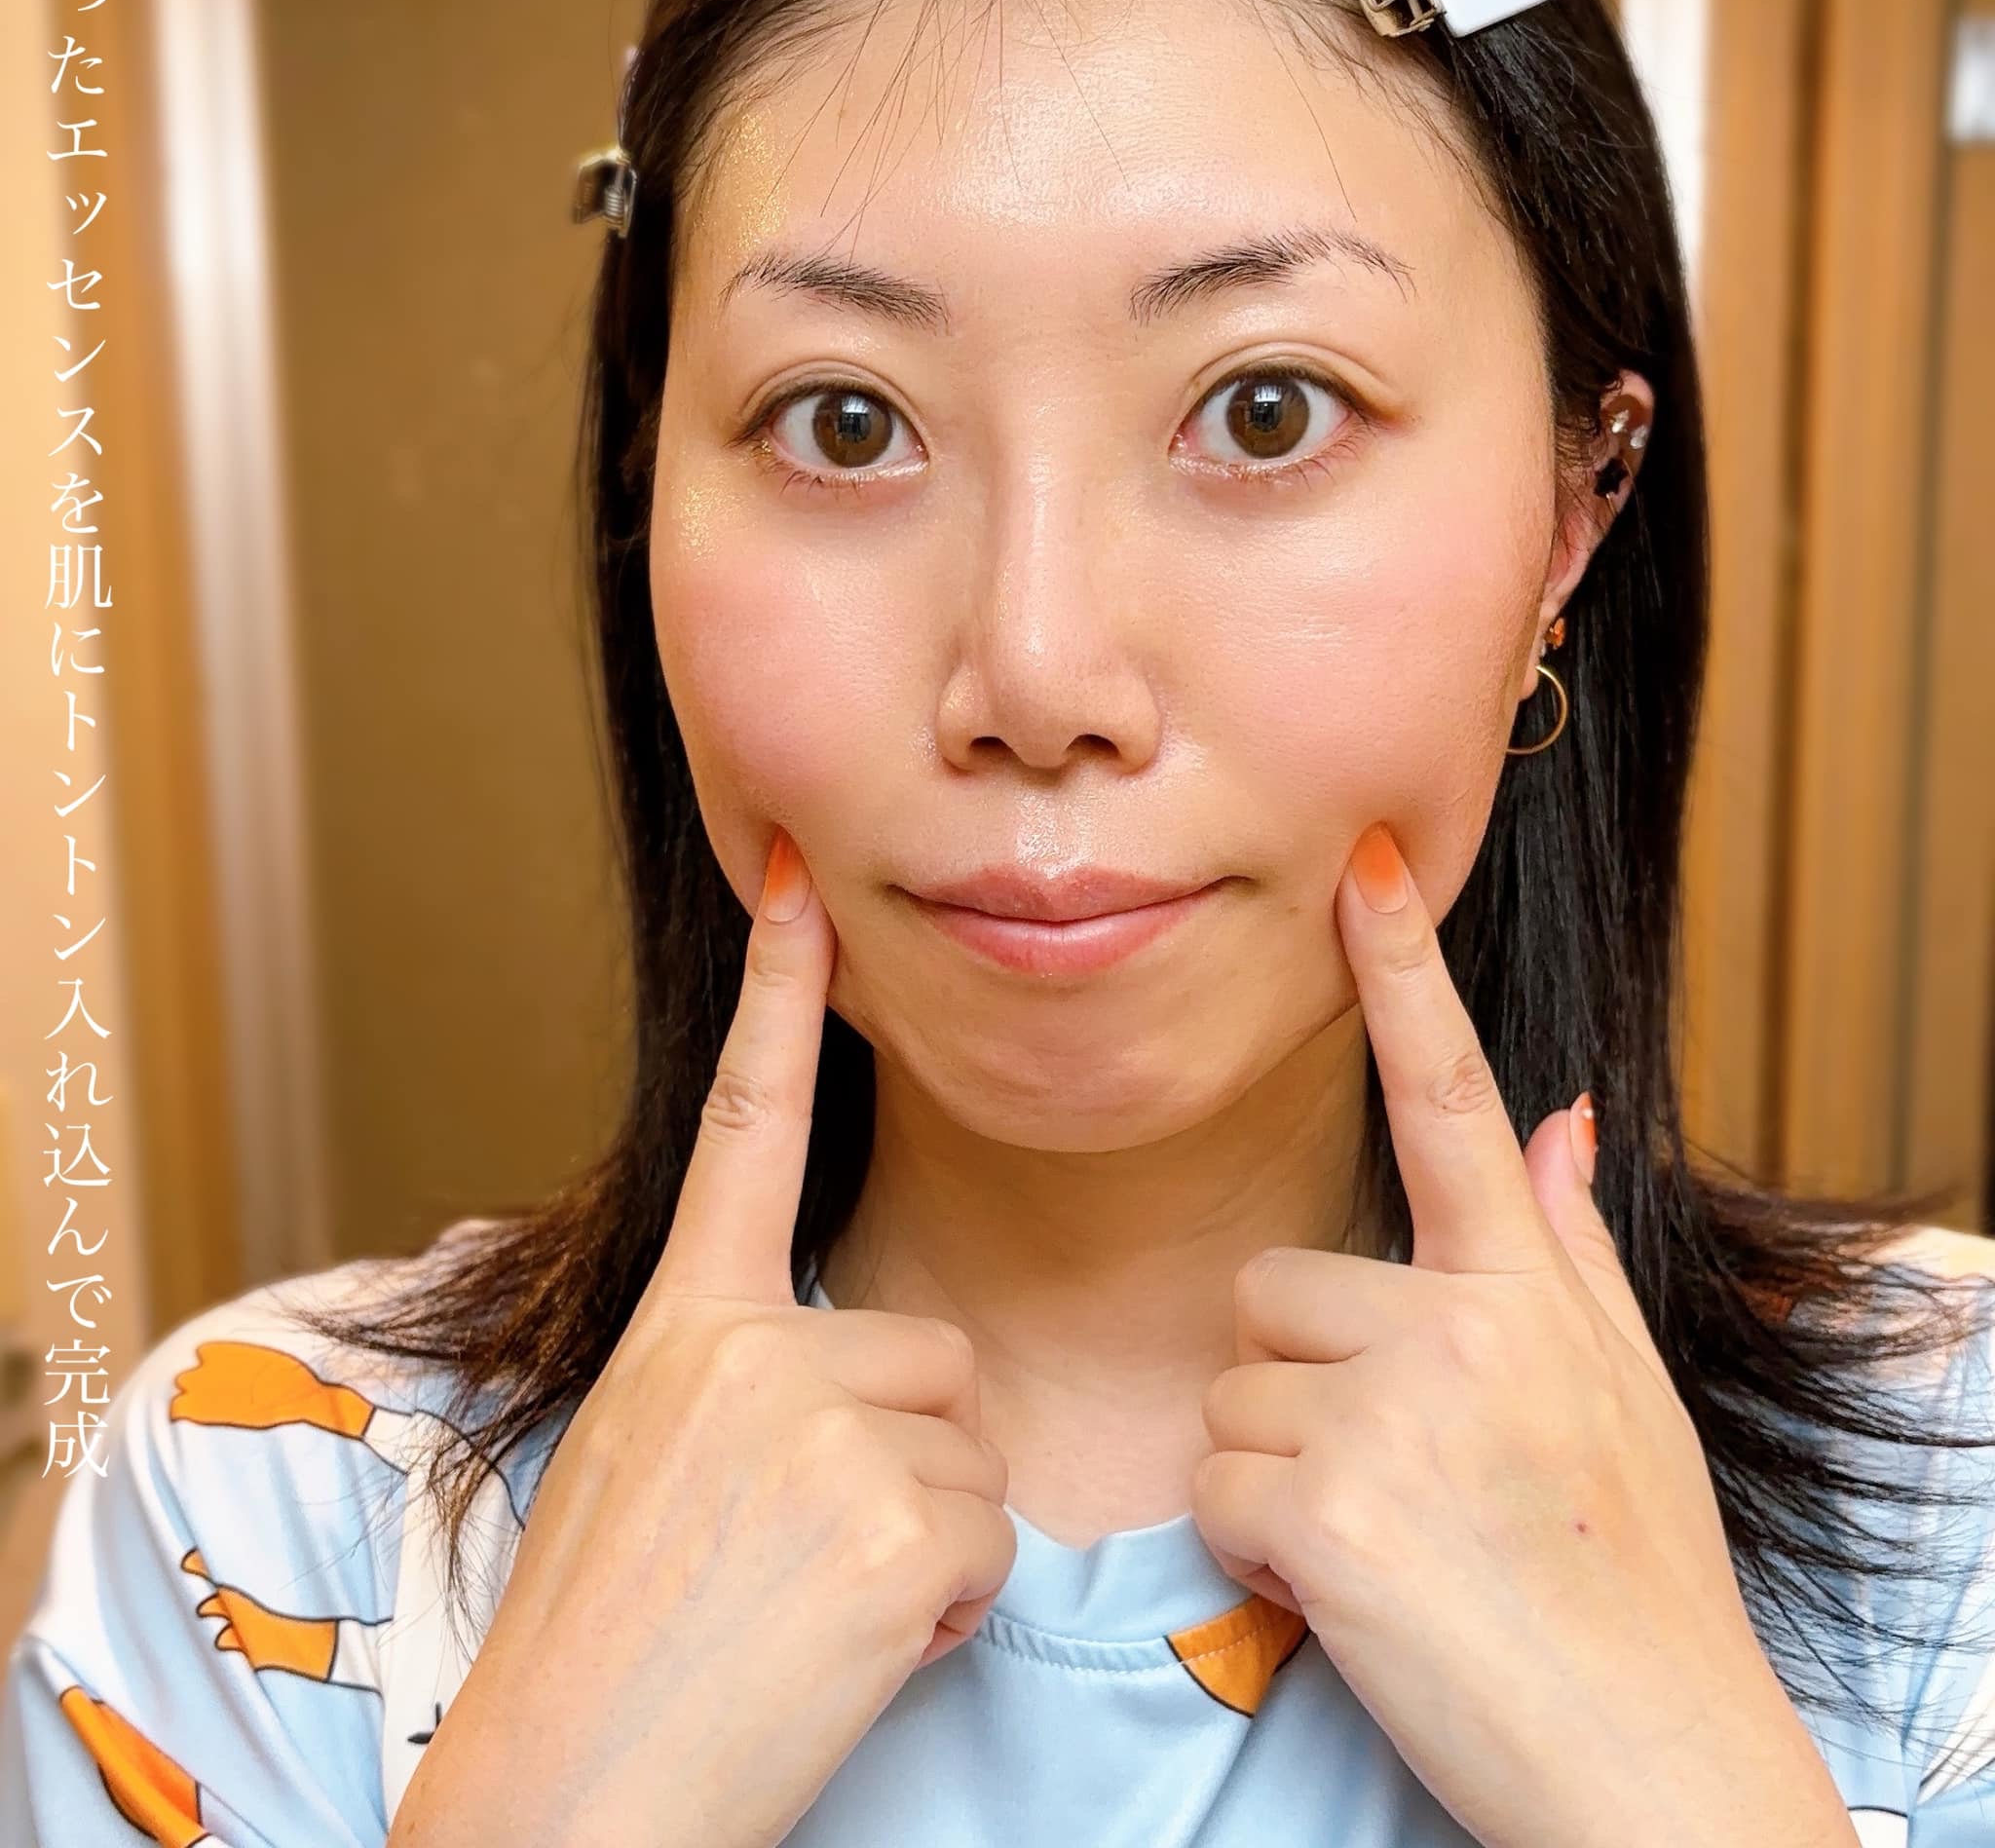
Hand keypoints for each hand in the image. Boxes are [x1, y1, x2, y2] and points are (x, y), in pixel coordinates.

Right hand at [389, 827, 1015, 1847]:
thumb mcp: (645, 1460)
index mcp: (679, 1323)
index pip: (741, 1120)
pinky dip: (944, 1609)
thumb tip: (846, 1369)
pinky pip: (988, 1539)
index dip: (774, 990)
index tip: (798, 877)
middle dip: (902, 1461)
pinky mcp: (894, 1517)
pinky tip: (844, 1652)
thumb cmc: (605, 1646)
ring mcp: (817, 1425)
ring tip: (807, 1610)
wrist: (565, 1801)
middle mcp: (745, 1347)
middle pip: (929, 1357)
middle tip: (795, 1564)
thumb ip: (737, 1376)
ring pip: (966, 1448)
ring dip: (920, 1538)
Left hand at [1188, 822, 1857, 1847]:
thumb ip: (1563, 1247)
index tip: (1366, 861)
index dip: (1406, 969)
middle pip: (1272, 1287)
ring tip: (1386, 1538)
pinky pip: (1214, 1482)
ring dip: (1275, 1468)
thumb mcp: (1624, 1396)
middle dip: (1302, 1383)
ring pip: (1231, 1387)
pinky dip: (1255, 1545)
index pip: (1457, 1096)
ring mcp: (1397, 1410)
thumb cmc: (1633, 1580)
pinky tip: (1348, 1590)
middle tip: (1398, 1481)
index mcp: (1529, 1288)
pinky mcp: (1332, 1504)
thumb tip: (1561, 1113)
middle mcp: (1466, 1323)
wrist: (1653, 1764)